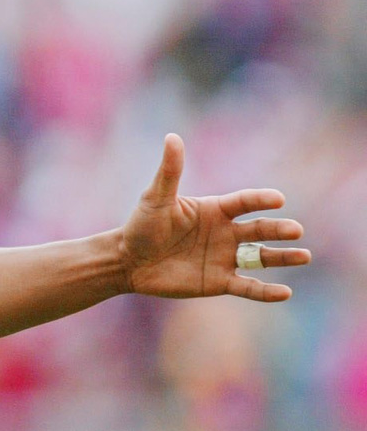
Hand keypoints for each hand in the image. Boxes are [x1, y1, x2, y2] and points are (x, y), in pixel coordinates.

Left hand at [122, 133, 311, 300]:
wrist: (127, 261)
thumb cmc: (141, 226)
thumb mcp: (155, 198)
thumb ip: (169, 172)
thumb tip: (172, 137)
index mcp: (215, 210)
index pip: (245, 202)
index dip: (261, 200)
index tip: (278, 199)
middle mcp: (226, 232)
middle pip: (260, 229)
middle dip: (278, 229)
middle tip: (296, 230)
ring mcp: (225, 257)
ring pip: (260, 258)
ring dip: (283, 257)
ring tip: (304, 256)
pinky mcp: (218, 282)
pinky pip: (247, 287)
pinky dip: (265, 291)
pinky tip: (285, 293)